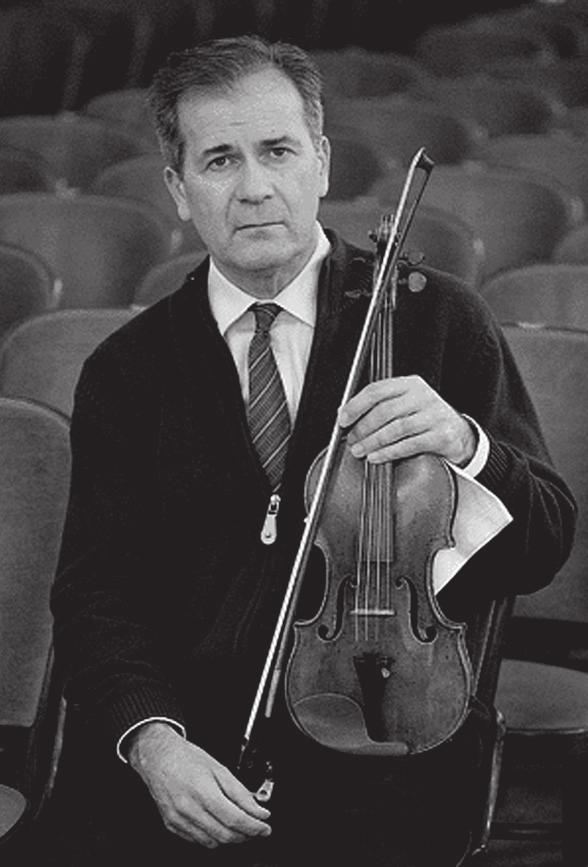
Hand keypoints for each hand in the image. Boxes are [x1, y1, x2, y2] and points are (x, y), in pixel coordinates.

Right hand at [128, 722, 270, 848]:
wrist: (159, 757)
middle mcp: (188, 809)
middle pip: (225, 835)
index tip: (265, 827)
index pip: (234, 819)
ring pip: (212, 842)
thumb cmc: (187, 758)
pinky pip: (198, 840)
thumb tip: (257, 809)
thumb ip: (240, 792)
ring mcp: (178, 820)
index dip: (254, 827)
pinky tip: (219, 825)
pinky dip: (214, 837)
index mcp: (202, 791)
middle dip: (246, 835)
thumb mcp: (219, 768)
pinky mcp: (172, 825)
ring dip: (231, 838)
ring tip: (240, 826)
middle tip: (257, 828)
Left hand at [338, 375, 476, 465]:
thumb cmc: (426, 419)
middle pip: (385, 410)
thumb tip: (347, 414)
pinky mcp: (441, 435)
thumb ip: (380, 406)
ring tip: (360, 450)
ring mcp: (434, 415)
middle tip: (351, 439)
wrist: (459, 434)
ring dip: (373, 441)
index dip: (356, 405)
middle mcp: (423, 396)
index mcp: (410, 384)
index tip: (343, 419)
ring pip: (396, 428)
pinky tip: (377, 457)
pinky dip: (389, 452)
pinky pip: (409, 444)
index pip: (377, 390)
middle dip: (363, 427)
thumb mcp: (406, 404)